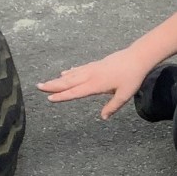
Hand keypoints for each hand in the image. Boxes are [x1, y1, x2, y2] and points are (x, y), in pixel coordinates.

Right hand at [37, 48, 152, 119]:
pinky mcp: (96, 64)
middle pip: (68, 82)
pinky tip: (65, 72)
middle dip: (53, 85)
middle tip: (38, 87)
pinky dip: (71, 71)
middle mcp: (90, 75)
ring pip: (72, 74)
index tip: (50, 99)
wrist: (137, 57)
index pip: (75, 92)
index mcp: (95, 84)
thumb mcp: (124, 95)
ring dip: (59, 79)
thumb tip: (103, 117)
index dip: (62, 96)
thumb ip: (113, 106)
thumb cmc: (132, 77)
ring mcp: (92, 68)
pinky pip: (80, 68)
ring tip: (47, 82)